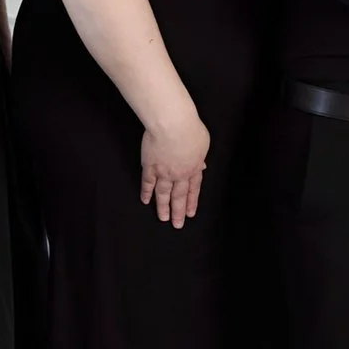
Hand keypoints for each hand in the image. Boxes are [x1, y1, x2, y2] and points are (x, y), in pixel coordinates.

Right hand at [140, 111, 209, 227]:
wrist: (172, 124)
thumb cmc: (190, 129)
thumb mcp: (203, 143)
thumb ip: (200, 157)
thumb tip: (201, 165)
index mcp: (194, 167)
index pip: (194, 189)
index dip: (191, 202)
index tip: (190, 213)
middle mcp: (179, 174)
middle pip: (179, 196)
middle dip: (178, 211)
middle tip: (177, 224)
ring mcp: (163, 172)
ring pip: (163, 194)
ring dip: (163, 207)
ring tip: (163, 218)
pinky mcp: (149, 166)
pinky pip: (147, 183)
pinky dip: (146, 193)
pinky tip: (145, 201)